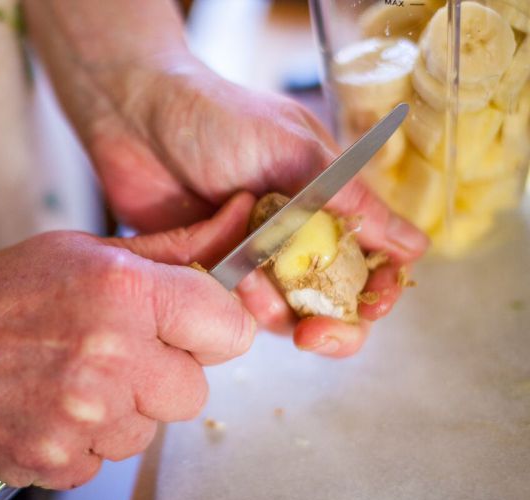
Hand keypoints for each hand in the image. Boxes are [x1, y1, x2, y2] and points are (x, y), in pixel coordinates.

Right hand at [0, 194, 255, 488]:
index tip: (183, 327)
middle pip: (195, 392)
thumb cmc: (2, 292)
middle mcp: (112, 356)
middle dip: (164, 375)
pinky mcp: (59, 461)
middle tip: (117, 353)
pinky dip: (87, 440)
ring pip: (149, 431)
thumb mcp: (90, 252)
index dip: (208, 329)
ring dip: (123, 410)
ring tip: (74, 378)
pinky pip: (106, 460)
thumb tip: (239, 219)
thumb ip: (176, 248)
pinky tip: (53, 405)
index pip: (231, 329)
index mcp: (125, 291)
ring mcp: (85, 417)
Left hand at [86, 56, 428, 355]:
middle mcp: (297, 237)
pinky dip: (233, 302)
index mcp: (329, 204)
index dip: (380, 291)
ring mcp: (254, 258)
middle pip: (334, 304)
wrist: (136, 114)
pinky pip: (232, 309)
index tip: (371, 304)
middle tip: (315, 334)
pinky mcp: (211, 271)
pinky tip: (223, 273)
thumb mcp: (293, 148)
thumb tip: (414, 246)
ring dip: (275, 309)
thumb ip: (348, 200)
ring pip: (283, 314)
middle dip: (334, 327)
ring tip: (250, 277)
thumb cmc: (218, 116)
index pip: (375, 263)